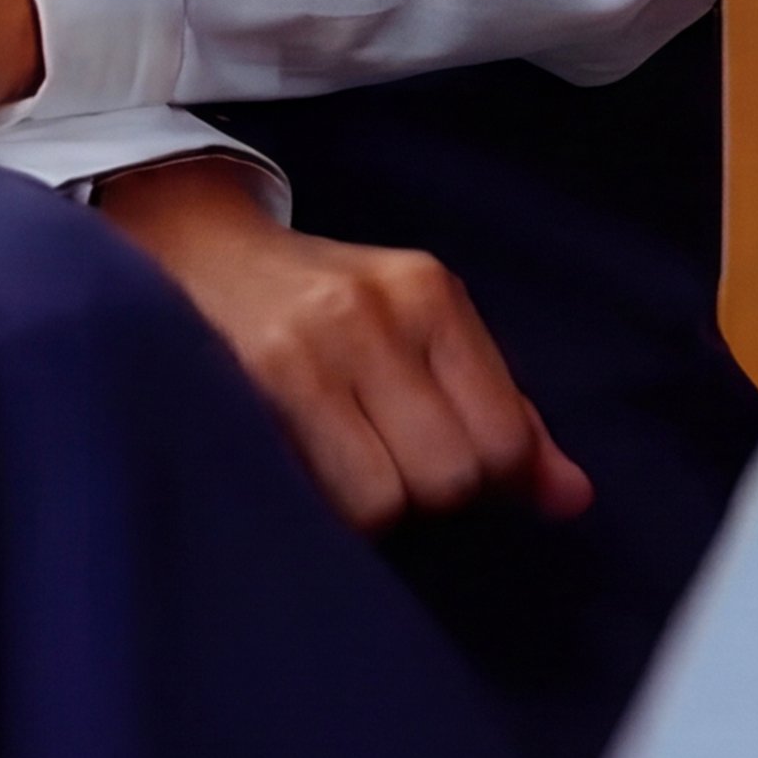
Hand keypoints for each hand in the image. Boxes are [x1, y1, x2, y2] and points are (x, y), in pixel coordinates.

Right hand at [94, 156, 592, 530]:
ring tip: (335, 469)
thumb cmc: (313, 304)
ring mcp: (308, 346)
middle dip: (422, 499)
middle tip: (379, 467)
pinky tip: (300, 474)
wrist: (185, 249)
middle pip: (450, 477)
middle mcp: (376, 310)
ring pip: (385, 500)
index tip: (435, 466)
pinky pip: (318, 499)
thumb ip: (497, 411)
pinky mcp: (250, 382)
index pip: (502, 439)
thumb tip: (572, 499)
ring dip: (365, 509)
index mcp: (429, 292)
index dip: (481, 482)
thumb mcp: (416, 329)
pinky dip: (317, 508)